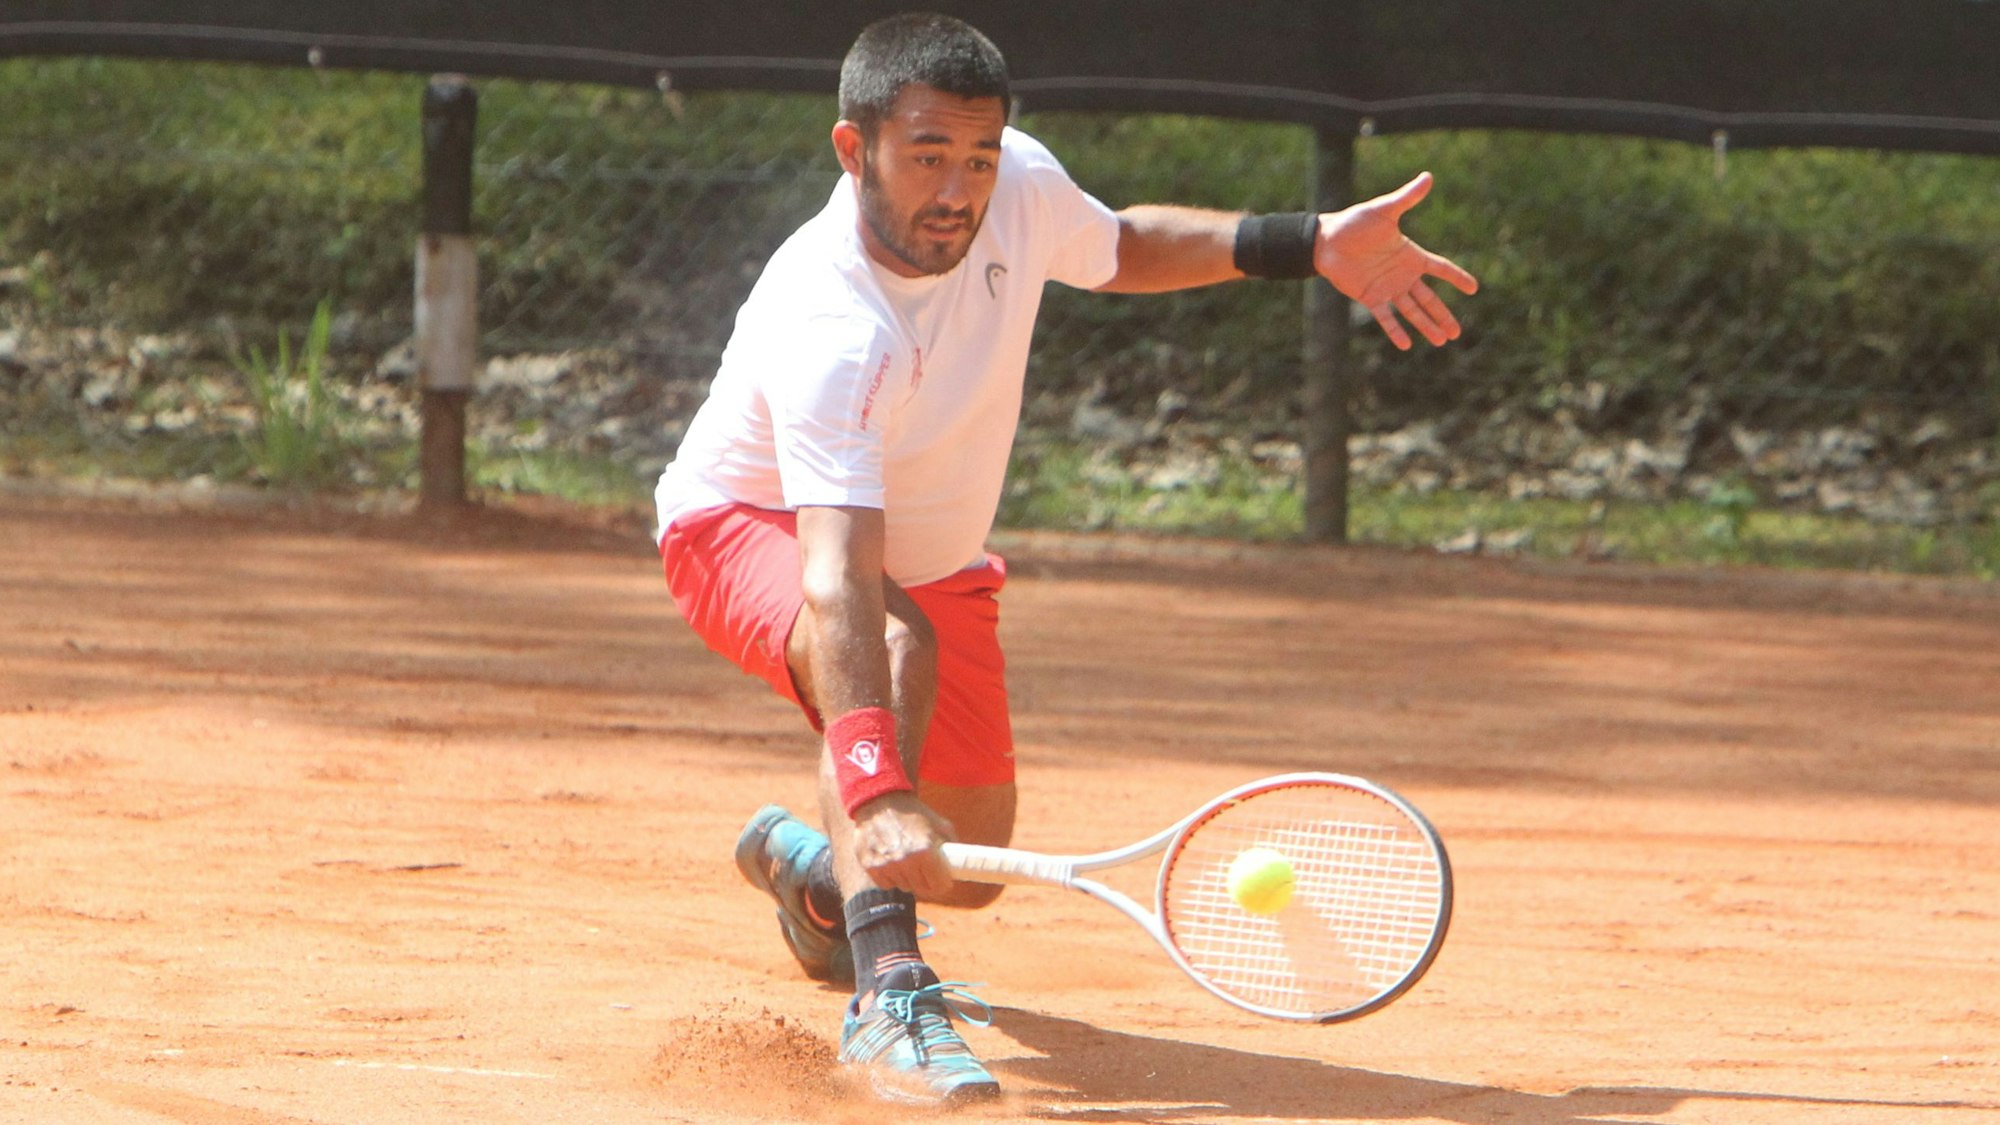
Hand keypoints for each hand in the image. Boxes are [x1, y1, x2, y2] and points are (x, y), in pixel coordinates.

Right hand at [850, 791, 956, 899]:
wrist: (881, 800)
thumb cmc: (913, 813)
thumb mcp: (940, 824)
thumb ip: (951, 845)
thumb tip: (959, 865)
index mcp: (925, 850)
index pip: (939, 886)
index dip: (943, 883)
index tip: (942, 880)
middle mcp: (905, 860)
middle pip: (921, 889)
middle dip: (926, 882)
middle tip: (925, 871)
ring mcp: (886, 865)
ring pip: (903, 887)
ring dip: (907, 878)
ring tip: (906, 860)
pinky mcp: (870, 866)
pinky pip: (886, 884)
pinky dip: (890, 877)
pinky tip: (891, 861)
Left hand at [1315, 172, 1479, 349]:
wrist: (1326, 240)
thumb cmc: (1354, 222)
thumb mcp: (1384, 210)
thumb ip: (1407, 198)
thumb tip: (1428, 176)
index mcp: (1410, 254)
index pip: (1440, 268)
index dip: (1456, 277)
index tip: (1473, 288)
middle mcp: (1402, 274)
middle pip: (1429, 299)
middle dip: (1443, 315)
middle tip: (1458, 333)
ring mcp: (1387, 288)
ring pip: (1412, 311)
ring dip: (1426, 326)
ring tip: (1441, 341)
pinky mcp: (1370, 297)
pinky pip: (1386, 317)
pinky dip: (1395, 330)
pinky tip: (1406, 345)